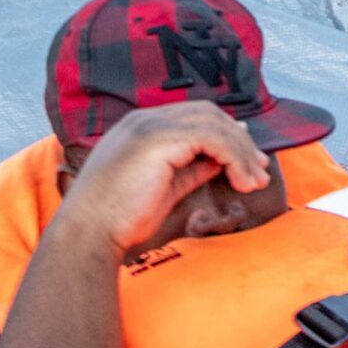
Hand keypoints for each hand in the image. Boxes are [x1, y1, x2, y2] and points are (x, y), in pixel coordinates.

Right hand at [54, 101, 269, 258]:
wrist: (88, 233)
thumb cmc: (120, 219)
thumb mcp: (164, 188)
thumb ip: (191, 169)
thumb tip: (219, 163)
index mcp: (142, 126)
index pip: (194, 116)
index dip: (225, 132)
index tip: (247, 156)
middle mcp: (146, 119)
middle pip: (208, 113)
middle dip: (239, 140)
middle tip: (259, 168)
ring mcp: (151, 126)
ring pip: (214, 124)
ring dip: (241, 152)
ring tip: (255, 181)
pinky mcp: (158, 140)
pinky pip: (211, 138)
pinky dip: (232, 157)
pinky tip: (240, 180)